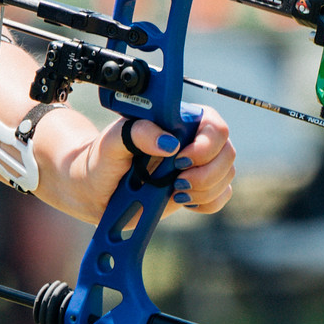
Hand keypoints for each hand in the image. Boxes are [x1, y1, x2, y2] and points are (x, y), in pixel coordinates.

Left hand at [57, 104, 233, 224]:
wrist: (95, 190)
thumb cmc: (102, 159)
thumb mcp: (112, 141)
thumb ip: (138, 133)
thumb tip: (169, 143)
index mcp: (178, 120)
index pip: (214, 124)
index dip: (205, 145)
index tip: (179, 160)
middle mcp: (193, 140)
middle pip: (227, 152)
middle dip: (206, 173)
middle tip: (177, 182)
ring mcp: (198, 165)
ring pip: (227, 175)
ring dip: (205, 189)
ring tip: (175, 192)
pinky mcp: (198, 189)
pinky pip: (222, 196)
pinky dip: (207, 202)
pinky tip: (182, 201)